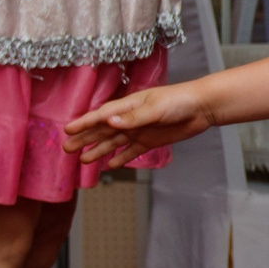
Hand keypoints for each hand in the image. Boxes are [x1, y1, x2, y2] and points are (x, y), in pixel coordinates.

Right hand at [62, 81, 214, 167]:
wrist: (201, 108)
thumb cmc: (179, 101)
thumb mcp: (155, 108)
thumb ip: (133, 117)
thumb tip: (109, 121)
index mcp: (128, 105)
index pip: (100, 115)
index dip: (83, 123)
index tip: (67, 130)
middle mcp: (130, 118)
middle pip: (102, 130)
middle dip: (85, 139)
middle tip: (67, 149)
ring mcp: (139, 130)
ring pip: (113, 143)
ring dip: (98, 151)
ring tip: (83, 160)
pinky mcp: (150, 141)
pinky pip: (131, 152)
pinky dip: (120, 158)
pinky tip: (110, 166)